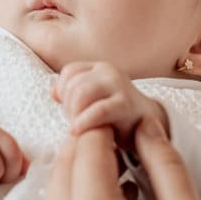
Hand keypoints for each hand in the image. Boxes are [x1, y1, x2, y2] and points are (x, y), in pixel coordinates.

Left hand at [45, 126, 200, 199]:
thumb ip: (165, 165)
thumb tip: (144, 127)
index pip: (87, 143)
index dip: (108, 124)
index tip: (131, 122)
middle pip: (65, 161)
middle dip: (93, 143)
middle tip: (130, 144)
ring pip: (57, 188)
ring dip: (84, 170)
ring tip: (128, 176)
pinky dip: (79, 199)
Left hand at [52, 61, 169, 146]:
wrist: (147, 126)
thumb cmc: (116, 115)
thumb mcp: (92, 100)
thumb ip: (72, 93)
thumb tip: (53, 92)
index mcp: (98, 68)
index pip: (68, 73)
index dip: (63, 93)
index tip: (71, 111)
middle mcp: (109, 71)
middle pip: (73, 84)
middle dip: (69, 108)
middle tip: (77, 123)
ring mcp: (118, 85)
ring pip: (81, 93)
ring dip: (75, 114)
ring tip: (81, 128)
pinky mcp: (126, 104)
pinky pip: (98, 110)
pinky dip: (84, 121)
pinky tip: (79, 131)